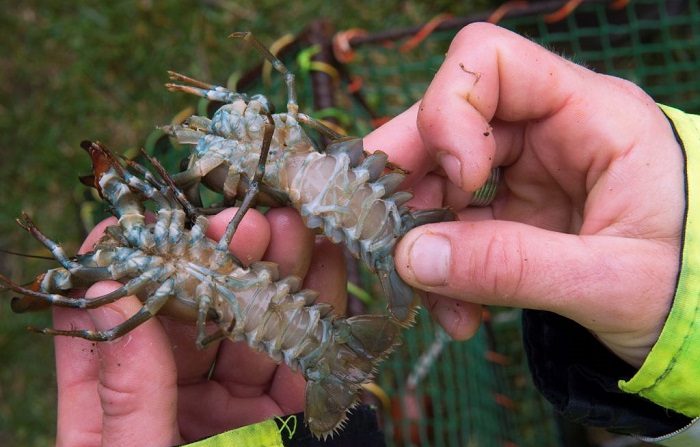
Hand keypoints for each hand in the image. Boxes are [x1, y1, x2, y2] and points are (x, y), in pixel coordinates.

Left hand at [53, 207, 346, 446]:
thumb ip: (123, 396)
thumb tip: (108, 291)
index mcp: (113, 418)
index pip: (106, 332)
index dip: (118, 270)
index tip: (135, 224)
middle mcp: (173, 402)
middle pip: (189, 315)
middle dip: (218, 261)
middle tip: (244, 224)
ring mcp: (231, 407)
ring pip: (250, 325)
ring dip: (273, 274)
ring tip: (292, 231)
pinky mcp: (286, 416)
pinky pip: (300, 358)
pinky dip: (317, 312)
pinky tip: (328, 269)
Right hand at [365, 23, 683, 367]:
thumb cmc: (692, 285)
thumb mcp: (611, 281)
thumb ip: (512, 268)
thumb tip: (410, 258)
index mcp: (591, 114)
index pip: (490, 61)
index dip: (450, 112)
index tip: (462, 182)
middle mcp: (551, 132)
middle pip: (447, 120)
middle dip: (410, 180)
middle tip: (383, 234)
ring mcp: (528, 174)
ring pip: (440, 180)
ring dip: (423, 240)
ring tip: (437, 301)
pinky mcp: (514, 214)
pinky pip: (454, 227)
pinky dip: (443, 269)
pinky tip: (460, 314)